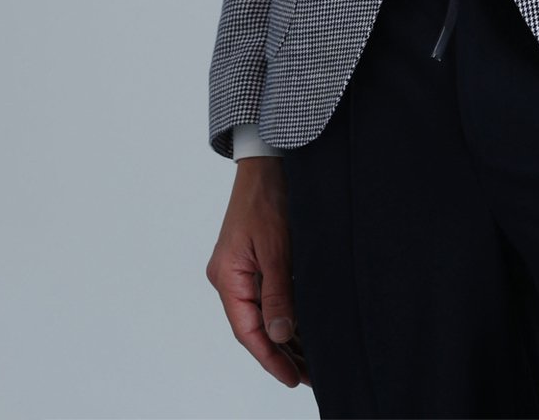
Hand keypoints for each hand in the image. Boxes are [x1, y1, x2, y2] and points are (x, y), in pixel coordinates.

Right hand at [206, 157, 310, 388]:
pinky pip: (268, 296)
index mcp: (227, 277)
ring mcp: (241, 269)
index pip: (247, 330)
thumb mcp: (277, 248)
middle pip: (255, 326)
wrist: (269, 160)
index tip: (292, 378)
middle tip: (310, 376)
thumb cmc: (269, 198)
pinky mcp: (255, 260)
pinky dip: (285, 314)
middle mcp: (230, 277)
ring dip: (285, 336)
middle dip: (281, 353)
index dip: (270, 357)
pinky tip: (303, 331)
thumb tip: (279, 335)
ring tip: (311, 362)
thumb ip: (277, 294)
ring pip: (263, 313)